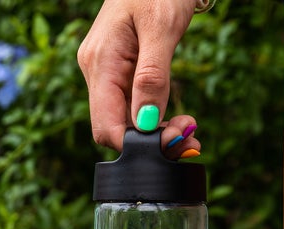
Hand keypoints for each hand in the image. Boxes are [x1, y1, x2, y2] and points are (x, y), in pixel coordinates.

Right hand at [77, 0, 201, 157]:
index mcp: (100, 63)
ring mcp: (104, 70)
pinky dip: (151, 115)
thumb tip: (147, 123)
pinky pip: (129, 104)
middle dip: (149, 140)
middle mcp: (95, 70)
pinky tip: (172, 115)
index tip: (174, 140)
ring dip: (153, 130)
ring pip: (122, 118)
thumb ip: (152, 77)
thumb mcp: (162, 29)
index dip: (137, 144)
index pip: (106, 127)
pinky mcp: (116, 69)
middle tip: (188, 136)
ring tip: (186, 125)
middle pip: (114, 127)